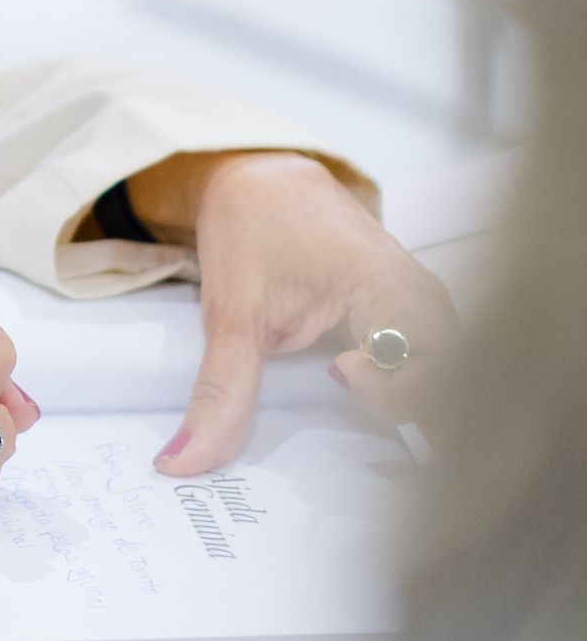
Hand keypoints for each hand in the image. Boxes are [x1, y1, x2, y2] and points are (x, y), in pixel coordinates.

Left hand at [134, 152, 459, 475]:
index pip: (437, 361)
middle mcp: (417, 296)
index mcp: (387, 283)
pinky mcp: (403, 317)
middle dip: (414, 410)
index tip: (343, 375)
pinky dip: (398, 389)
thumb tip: (188, 461)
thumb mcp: (231, 313)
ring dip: (409, 403)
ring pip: (444, 373)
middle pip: (453, 376)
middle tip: (349, 400)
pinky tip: (363, 397)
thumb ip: (222, 391)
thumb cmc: (252, 224)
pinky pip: (422, 363)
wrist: (255, 179)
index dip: (401, 389)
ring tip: (356, 401)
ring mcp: (417, 305)